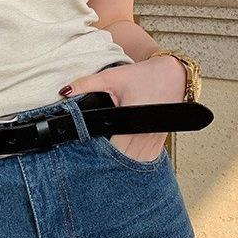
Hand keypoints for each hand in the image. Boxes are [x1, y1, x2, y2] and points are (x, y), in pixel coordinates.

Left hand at [58, 56, 186, 161]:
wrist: (174, 73)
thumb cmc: (144, 76)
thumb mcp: (111, 77)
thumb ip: (86, 84)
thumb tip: (64, 91)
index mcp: (132, 122)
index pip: (114, 150)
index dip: (100, 155)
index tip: (89, 155)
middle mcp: (145, 134)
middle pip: (125, 161)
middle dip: (110, 162)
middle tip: (94, 160)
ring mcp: (154, 139)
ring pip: (138, 163)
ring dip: (125, 163)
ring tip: (109, 160)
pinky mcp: (160, 139)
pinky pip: (149, 158)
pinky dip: (137, 160)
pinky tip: (126, 156)